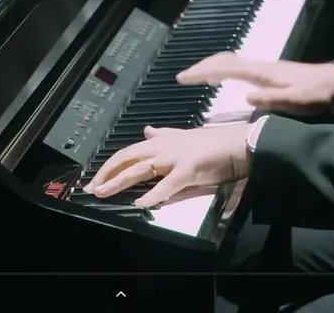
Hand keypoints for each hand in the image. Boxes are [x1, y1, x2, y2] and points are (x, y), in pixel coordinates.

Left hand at [82, 123, 251, 207]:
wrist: (241, 144)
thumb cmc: (216, 143)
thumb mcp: (185, 136)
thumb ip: (164, 134)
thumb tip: (148, 129)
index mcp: (163, 140)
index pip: (129, 151)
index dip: (110, 164)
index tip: (97, 177)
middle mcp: (164, 146)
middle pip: (127, 158)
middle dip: (106, 173)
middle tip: (92, 187)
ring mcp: (175, 157)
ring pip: (139, 169)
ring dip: (118, 182)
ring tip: (104, 193)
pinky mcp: (188, 170)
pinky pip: (166, 184)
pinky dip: (152, 195)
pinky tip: (140, 203)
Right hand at [176, 52, 333, 114]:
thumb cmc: (318, 96)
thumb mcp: (295, 102)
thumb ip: (270, 100)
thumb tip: (244, 97)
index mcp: (262, 73)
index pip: (225, 68)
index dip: (202, 72)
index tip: (182, 78)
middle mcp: (261, 67)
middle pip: (225, 61)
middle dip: (202, 67)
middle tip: (183, 77)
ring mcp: (266, 68)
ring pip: (232, 62)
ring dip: (212, 67)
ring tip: (197, 77)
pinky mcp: (272, 74)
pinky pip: (240, 68)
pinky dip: (225, 71)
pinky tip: (225, 80)